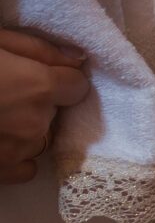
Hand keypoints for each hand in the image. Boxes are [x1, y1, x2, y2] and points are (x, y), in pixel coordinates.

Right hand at [0, 30, 88, 184]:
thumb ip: (37, 49)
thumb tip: (79, 59)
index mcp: (36, 88)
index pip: (78, 87)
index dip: (59, 80)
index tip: (42, 77)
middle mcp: (35, 124)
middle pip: (56, 113)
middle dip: (38, 103)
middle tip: (5, 92)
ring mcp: (18, 152)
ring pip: (42, 140)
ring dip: (27, 130)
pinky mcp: (1, 172)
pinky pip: (27, 167)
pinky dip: (17, 156)